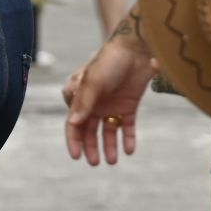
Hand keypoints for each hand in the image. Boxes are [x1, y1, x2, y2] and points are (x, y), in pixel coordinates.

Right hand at [64, 38, 155, 165]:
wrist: (138, 47)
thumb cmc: (110, 60)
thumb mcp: (93, 82)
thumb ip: (84, 103)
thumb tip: (72, 124)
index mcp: (81, 97)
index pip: (74, 123)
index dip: (74, 140)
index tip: (76, 157)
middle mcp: (96, 103)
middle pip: (90, 131)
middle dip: (91, 147)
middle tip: (95, 162)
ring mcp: (112, 105)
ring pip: (108, 131)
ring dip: (109, 146)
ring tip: (113, 161)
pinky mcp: (130, 105)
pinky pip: (127, 126)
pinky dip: (128, 138)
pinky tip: (129, 149)